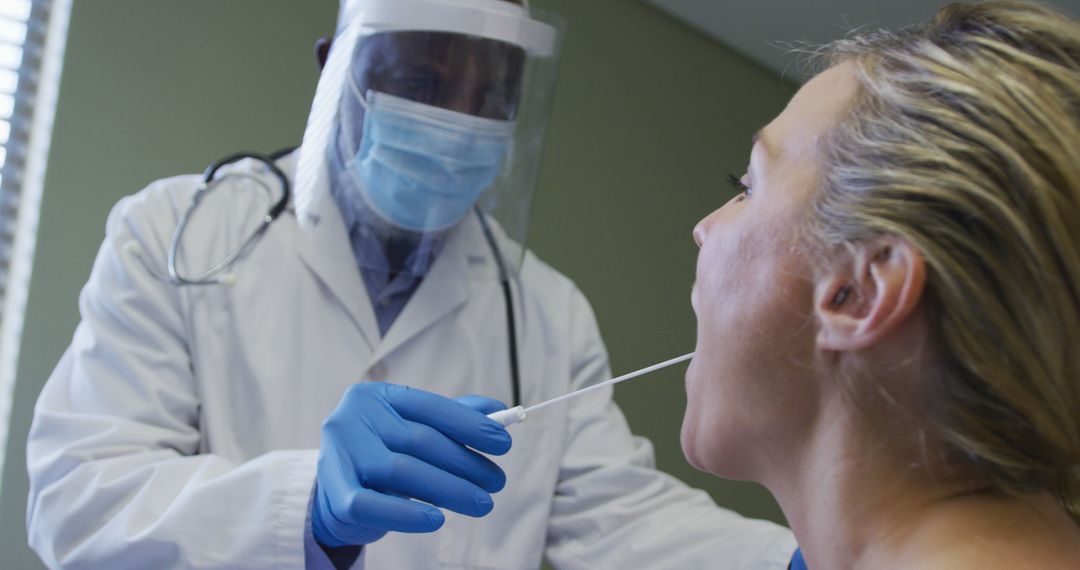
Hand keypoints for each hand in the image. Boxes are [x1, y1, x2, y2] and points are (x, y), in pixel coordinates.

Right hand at [311, 382, 511, 546]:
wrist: (334, 495)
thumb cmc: (382, 456)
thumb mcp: (412, 430)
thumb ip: (452, 418)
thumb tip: (498, 410)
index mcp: (375, 397)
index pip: (429, 407)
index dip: (470, 425)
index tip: (503, 443)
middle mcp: (353, 419)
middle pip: (420, 440)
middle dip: (466, 463)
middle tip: (496, 481)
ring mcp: (340, 455)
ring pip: (402, 471)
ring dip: (449, 489)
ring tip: (480, 502)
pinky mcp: (334, 493)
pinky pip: (374, 505)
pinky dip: (408, 514)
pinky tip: (436, 519)